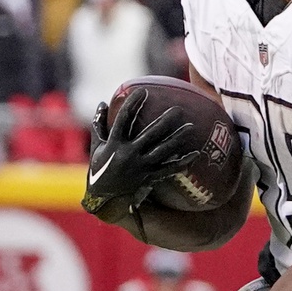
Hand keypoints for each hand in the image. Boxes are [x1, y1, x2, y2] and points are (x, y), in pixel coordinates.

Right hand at [81, 88, 202, 217]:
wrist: (103, 199)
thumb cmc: (98, 169)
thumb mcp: (96, 147)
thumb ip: (99, 125)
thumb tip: (102, 103)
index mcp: (114, 143)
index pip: (124, 119)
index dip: (133, 104)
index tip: (143, 91)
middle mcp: (128, 153)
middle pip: (150, 133)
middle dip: (165, 120)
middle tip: (178, 109)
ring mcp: (140, 166)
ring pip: (162, 150)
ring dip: (178, 138)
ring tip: (191, 126)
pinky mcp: (148, 178)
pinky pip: (168, 169)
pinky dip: (182, 162)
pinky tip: (195, 154)